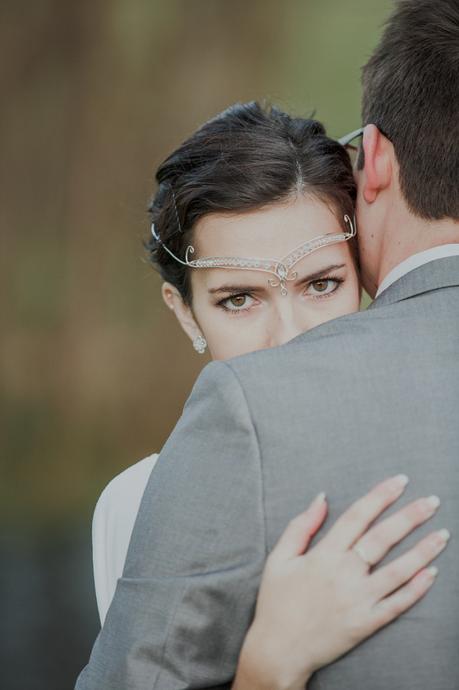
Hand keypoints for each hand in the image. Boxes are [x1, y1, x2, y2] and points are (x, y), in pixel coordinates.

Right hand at [233, 475, 448, 689]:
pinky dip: (416, 589)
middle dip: (410, 516)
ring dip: (423, 551)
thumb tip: (321, 498)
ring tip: (443, 534)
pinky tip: (432, 574)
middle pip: (383, 538)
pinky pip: (397, 605)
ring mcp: (358, 600)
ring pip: (398, 571)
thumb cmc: (277, 601)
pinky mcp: (367, 623)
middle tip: (432, 501)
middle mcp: (344, 574)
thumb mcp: (279, 558)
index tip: (400, 481)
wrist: (279, 650)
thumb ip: (301, 526)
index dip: (380, 496)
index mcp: (324, 554)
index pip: (358, 517)